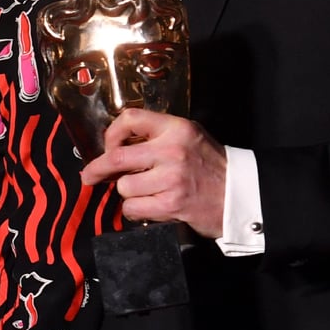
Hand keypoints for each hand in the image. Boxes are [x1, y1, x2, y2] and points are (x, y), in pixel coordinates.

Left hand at [79, 109, 225, 237]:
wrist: (240, 195)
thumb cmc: (211, 166)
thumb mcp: (188, 138)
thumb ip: (156, 137)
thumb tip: (114, 147)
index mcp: (176, 128)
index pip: (130, 118)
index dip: (111, 133)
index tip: (107, 146)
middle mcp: (172, 150)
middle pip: (116, 157)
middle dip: (96, 169)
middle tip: (89, 176)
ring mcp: (172, 178)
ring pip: (124, 187)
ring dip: (128, 193)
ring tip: (146, 192)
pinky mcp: (172, 203)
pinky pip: (133, 208)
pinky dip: (135, 210)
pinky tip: (149, 207)